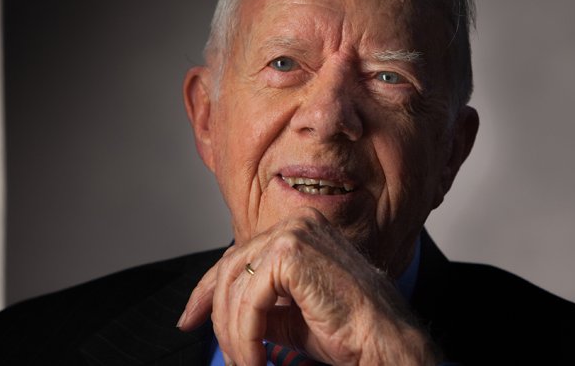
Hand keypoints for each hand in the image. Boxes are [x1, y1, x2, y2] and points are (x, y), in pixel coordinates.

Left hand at [176, 207, 440, 364]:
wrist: (385, 343)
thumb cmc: (350, 331)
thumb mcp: (291, 316)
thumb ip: (261, 306)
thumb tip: (224, 317)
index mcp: (300, 231)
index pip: (238, 256)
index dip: (206, 292)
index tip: (189, 320)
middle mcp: (297, 223)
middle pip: (230, 269)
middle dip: (217, 317)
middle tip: (225, 355)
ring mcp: (295, 232)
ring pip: (235, 286)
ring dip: (233, 334)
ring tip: (246, 362)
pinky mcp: (292, 252)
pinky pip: (249, 299)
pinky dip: (245, 335)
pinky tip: (255, 358)